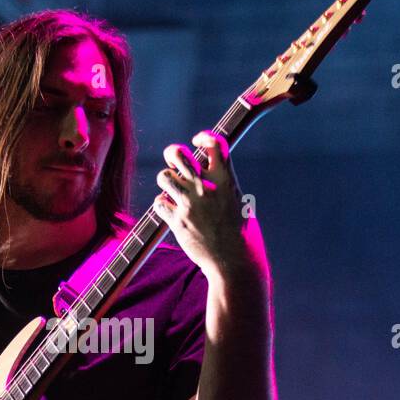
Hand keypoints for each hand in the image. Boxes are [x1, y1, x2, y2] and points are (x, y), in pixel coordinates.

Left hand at [154, 130, 259, 282]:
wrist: (234, 262)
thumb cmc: (240, 234)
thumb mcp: (238, 201)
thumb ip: (222, 183)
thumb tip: (208, 170)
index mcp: (225, 180)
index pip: (214, 143)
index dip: (204, 136)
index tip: (198, 141)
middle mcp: (205, 187)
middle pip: (178, 153)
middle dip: (173, 153)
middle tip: (175, 163)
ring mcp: (189, 203)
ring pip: (163, 176)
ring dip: (166, 182)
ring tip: (174, 192)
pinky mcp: (177, 220)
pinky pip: (159, 202)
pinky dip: (163, 206)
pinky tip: (172, 212)